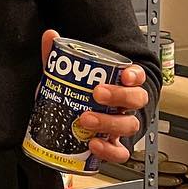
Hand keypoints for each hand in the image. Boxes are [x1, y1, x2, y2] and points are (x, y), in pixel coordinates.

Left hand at [40, 30, 149, 165]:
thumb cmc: (79, 94)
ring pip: (129, 125)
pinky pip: (119, 152)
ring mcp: (120, 125)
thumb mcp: (67, 75)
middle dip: (119, 96)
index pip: (137, 76)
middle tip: (98, 93)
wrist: (72, 120)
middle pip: (136, 100)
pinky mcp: (112, 145)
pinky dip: (109, 151)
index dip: (135, 75)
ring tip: (86, 119)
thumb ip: (58, 56)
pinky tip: (93, 143)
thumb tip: (50, 36)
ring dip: (109, 122)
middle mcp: (125, 105)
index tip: (125, 74)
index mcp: (120, 84)